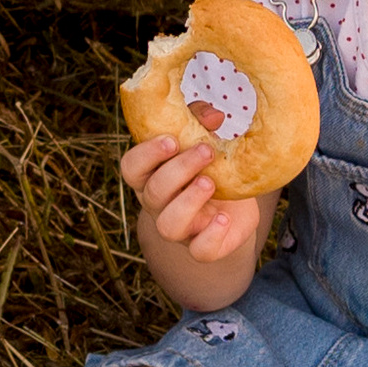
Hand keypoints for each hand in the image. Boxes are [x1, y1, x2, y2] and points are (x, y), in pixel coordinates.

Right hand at [121, 115, 264, 264]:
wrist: (237, 209)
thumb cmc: (213, 169)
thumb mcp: (206, 142)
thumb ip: (202, 123)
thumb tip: (213, 115)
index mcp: (152, 176)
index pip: (131, 168)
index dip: (145, 155)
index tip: (171, 140)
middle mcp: (159, 205)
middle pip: (153, 193)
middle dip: (178, 170)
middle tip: (206, 151)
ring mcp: (180, 229)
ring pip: (168, 226)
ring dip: (188, 202)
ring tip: (210, 184)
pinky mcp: (203, 247)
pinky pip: (200, 251)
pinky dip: (211, 235)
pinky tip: (225, 218)